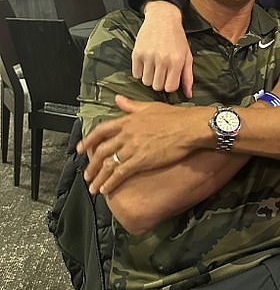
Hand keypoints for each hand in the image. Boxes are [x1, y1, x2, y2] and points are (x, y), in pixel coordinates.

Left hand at [77, 95, 207, 194]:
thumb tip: (118, 99)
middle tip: (87, 175)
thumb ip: (131, 105)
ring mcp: (132, 148)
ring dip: (98, 177)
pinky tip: (105, 190)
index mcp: (127, 120)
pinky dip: (110, 182)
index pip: (100, 131)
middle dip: (91, 165)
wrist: (189, 127)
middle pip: (101, 151)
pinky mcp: (141, 160)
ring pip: (108, 164)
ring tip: (93, 187)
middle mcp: (126, 134)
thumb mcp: (150, 107)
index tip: (80, 149)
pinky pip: (120, 173)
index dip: (88, 141)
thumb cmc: (175, 117)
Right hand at [132, 1, 193, 97]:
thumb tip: (189, 95)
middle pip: (157, 86)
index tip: (170, 79)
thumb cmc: (177, 38)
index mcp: (177, 61)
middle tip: (161, 73)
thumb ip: (188, 76)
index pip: (170, 87)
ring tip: (154, 68)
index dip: (170, 86)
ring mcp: (148, 56)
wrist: (163, 18)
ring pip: (146, 82)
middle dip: (159, 83)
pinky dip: (140, 72)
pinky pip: (135, 74)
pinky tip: (146, 63)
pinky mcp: (136, 53)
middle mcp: (162, 59)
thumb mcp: (187, 55)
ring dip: (149, 78)